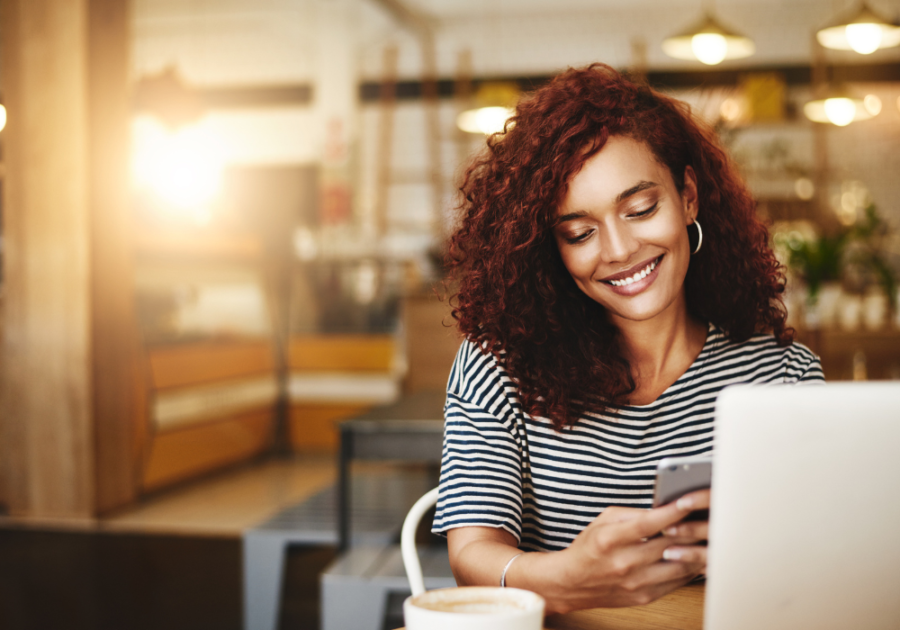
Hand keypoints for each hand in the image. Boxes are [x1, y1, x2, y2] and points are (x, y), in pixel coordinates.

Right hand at [542, 495, 705, 612]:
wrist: (572, 583)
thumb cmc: (588, 548)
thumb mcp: (602, 520)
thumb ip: (632, 513)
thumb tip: (663, 509)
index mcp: (610, 539)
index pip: (648, 523)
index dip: (672, 511)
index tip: (689, 501)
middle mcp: (624, 563)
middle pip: (669, 544)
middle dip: (692, 528)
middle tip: (707, 516)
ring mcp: (636, 583)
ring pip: (679, 566)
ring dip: (697, 550)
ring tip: (708, 537)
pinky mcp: (645, 597)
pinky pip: (677, 582)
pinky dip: (691, 568)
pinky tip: (697, 556)